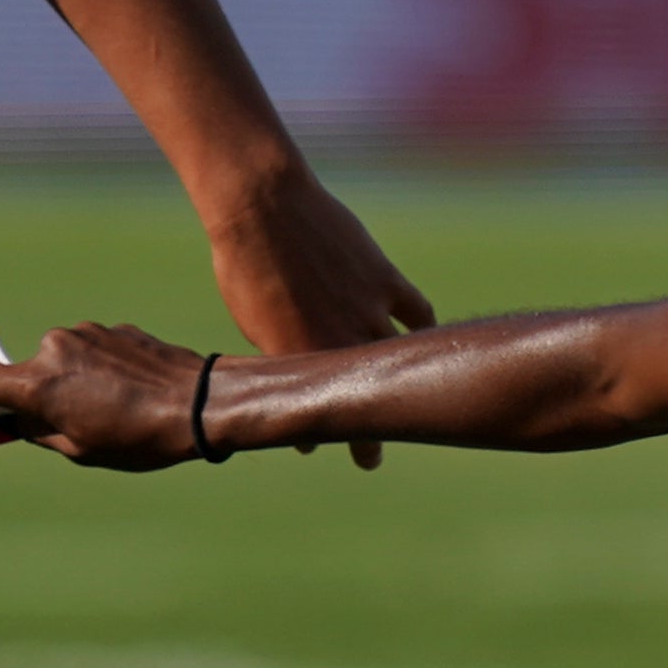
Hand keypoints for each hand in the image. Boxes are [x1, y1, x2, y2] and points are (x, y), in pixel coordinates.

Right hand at [0, 321, 221, 473]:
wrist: (202, 402)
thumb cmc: (140, 436)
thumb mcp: (79, 449)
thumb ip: (35, 430)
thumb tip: (8, 421)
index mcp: (38, 383)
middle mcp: (54, 347)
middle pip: (26, 373)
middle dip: (41, 395)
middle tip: (76, 422)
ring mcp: (85, 332)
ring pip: (62, 361)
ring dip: (75, 381)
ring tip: (113, 408)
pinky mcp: (113, 328)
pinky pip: (92, 351)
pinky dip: (101, 369)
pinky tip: (131, 390)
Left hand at [199, 164, 428, 469]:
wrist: (265, 207)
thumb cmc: (244, 263)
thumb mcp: (252, 320)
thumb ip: (281, 350)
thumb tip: (295, 368)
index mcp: (300, 360)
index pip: (317, 415)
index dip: (321, 436)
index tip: (320, 446)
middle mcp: (339, 345)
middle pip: (364, 406)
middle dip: (365, 441)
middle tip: (368, 460)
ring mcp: (369, 313)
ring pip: (400, 367)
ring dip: (406, 392)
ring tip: (413, 408)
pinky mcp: (385, 280)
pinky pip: (416, 314)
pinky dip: (421, 331)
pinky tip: (424, 341)